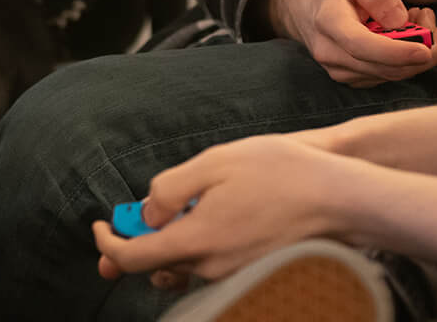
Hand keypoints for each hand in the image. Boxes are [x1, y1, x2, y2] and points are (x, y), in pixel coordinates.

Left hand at [92, 133, 348, 286]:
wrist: (338, 197)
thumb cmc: (279, 172)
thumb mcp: (214, 163)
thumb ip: (170, 189)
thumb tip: (147, 213)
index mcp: (197, 241)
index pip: (133, 258)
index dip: (108, 244)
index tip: (99, 225)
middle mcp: (211, 267)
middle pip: (155, 265)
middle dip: (135, 243)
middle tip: (127, 220)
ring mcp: (233, 274)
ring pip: (182, 267)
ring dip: (165, 246)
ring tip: (169, 215)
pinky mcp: (250, 272)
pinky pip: (207, 267)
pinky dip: (192, 249)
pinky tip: (203, 220)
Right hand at [264, 0, 436, 86]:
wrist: (307, 3)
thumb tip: (398, 21)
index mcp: (328, 20)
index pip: (361, 45)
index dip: (396, 52)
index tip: (426, 50)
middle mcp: (330, 52)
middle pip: (385, 67)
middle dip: (421, 48)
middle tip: (430, 16)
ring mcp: (339, 69)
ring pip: (392, 74)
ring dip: (418, 52)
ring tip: (420, 18)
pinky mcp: (352, 78)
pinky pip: (389, 76)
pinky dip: (408, 59)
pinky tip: (408, 33)